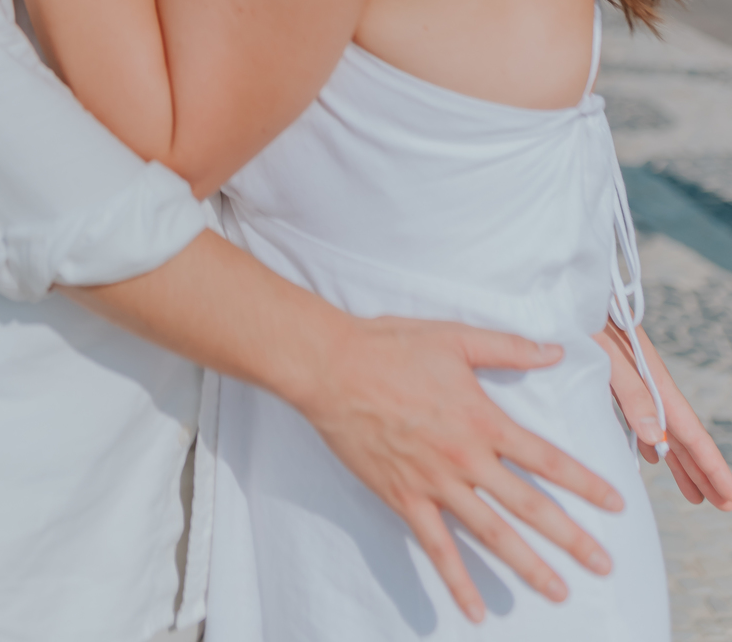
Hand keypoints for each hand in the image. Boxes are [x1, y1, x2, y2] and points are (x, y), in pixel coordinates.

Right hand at [304, 315, 622, 621]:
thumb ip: (508, 347)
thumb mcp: (455, 337)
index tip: (615, 504)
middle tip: (604, 564)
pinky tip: (476, 610)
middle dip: (571, 537)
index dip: (584, 482)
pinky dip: (456, 581)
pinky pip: (436, 547)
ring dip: (528, 565)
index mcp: (483, 419)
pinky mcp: (404, 498)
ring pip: (491, 533)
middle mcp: (466, 458)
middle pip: (529, 505)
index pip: (546, 458)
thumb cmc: (392, 346)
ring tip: (560, 591)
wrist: (333, 367)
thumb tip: (555, 351)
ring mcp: (435, 482)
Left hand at [596, 316, 731, 508]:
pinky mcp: (611, 372)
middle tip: (724, 506)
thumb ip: (628, 389)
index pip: (689, 430)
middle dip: (704, 471)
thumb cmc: (579, 312)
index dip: (711, 465)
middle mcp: (647, 379)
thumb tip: (655, 438)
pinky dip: (653, 441)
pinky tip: (654, 456)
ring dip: (681, 461)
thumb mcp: (602, 348)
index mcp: (651, 377)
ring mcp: (632, 376)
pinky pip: (641, 416)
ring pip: (663, 428)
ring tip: (696, 495)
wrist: (560, 282)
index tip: (730, 497)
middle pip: (682, 434)